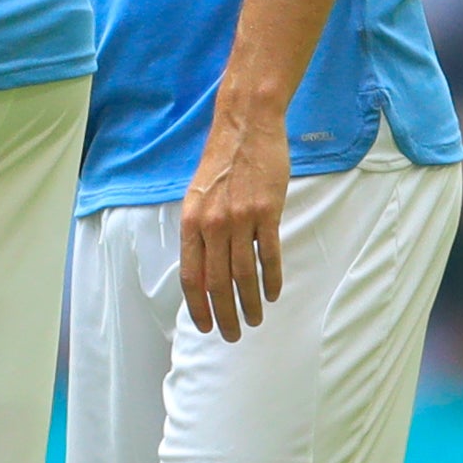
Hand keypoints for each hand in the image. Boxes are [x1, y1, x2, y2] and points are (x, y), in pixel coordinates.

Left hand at [181, 98, 288, 339]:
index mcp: (190, 223)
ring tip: (255, 320)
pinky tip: (273, 294)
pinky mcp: (267, 212)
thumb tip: (203, 266)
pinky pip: (269, 254)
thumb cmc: (221, 163)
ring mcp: (240, 219)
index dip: (197, 305)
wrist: (245, 128)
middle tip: (233, 335)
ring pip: (243, 273)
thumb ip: (199, 231)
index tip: (205, 326)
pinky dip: (271, 278)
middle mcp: (211, 225)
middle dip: (224, 314)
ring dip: (250, 302)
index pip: (190, 276)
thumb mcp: (197, 197)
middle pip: (216, 281)